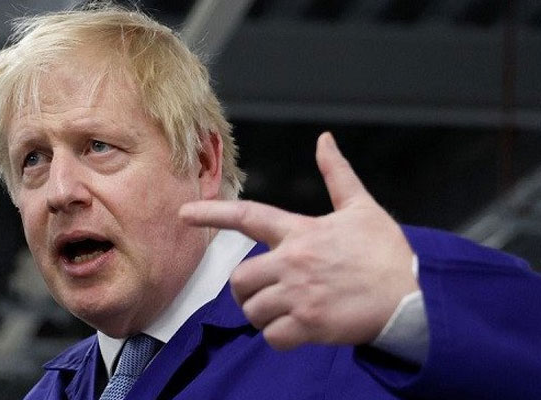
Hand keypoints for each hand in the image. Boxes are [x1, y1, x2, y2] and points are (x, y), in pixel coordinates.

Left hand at [179, 132, 418, 349]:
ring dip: (262, 314)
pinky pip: (271, 337)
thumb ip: (337, 174)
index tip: (184, 214)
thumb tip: (325, 140)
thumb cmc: (387, 253)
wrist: (413, 297)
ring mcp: (299, 295)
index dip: (212, 214)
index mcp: (301, 231)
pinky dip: (278, 337)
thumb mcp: (362, 207)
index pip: (247, 217)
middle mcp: (293, 262)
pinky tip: (297, 329)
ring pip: (252, 310)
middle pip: (239, 279)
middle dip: (244, 289)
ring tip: (284, 311)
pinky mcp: (309, 325)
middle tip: (261, 292)